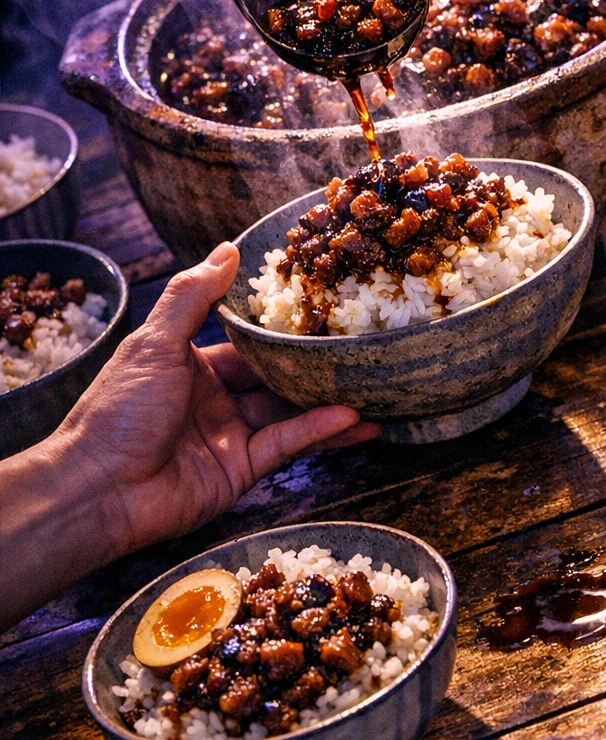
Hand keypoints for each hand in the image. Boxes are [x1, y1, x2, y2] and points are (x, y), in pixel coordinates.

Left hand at [0, 244, 377, 628]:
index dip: (281, 326)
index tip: (322, 306)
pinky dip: (320, 431)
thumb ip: (193, 296)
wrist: (97, 491)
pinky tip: (353, 418)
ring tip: (374, 383)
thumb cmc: (117, 411)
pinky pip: (288, 444)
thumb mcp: (155, 343)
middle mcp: (214, 398)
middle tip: (361, 344)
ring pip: (289, 410)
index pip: (246, 340)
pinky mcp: (242, 470)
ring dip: (329, 399)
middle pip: (275, 375)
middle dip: (315, 364)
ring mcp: (230, 435)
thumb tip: (227, 248)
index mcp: (190, 363)